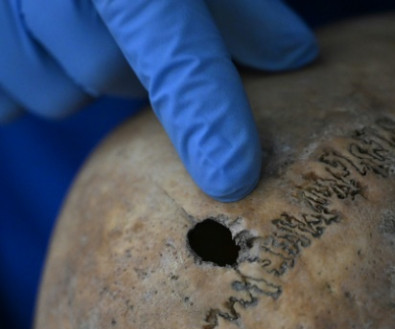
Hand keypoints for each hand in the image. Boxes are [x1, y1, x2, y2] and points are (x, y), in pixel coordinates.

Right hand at [0, 0, 317, 200]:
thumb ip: (238, 5)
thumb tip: (296, 56)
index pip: (171, 46)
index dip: (203, 111)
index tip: (232, 176)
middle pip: (107, 73)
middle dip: (134, 64)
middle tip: (133, 27)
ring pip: (55, 92)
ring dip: (78, 70)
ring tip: (79, 18)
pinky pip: (5, 97)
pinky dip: (27, 76)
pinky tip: (36, 37)